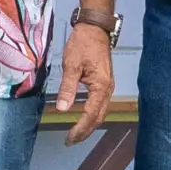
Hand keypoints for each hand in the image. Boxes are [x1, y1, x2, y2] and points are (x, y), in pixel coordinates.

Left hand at [55, 20, 114, 143]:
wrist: (95, 28)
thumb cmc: (84, 43)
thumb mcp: (72, 65)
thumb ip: (67, 88)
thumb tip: (62, 108)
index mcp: (101, 86)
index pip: (91, 114)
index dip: (80, 129)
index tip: (69, 138)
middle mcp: (108, 89)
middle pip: (98, 118)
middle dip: (85, 132)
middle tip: (71, 141)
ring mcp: (108, 86)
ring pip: (101, 112)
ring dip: (89, 125)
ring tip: (76, 133)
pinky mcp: (105, 83)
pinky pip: (100, 104)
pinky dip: (92, 115)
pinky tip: (84, 117)